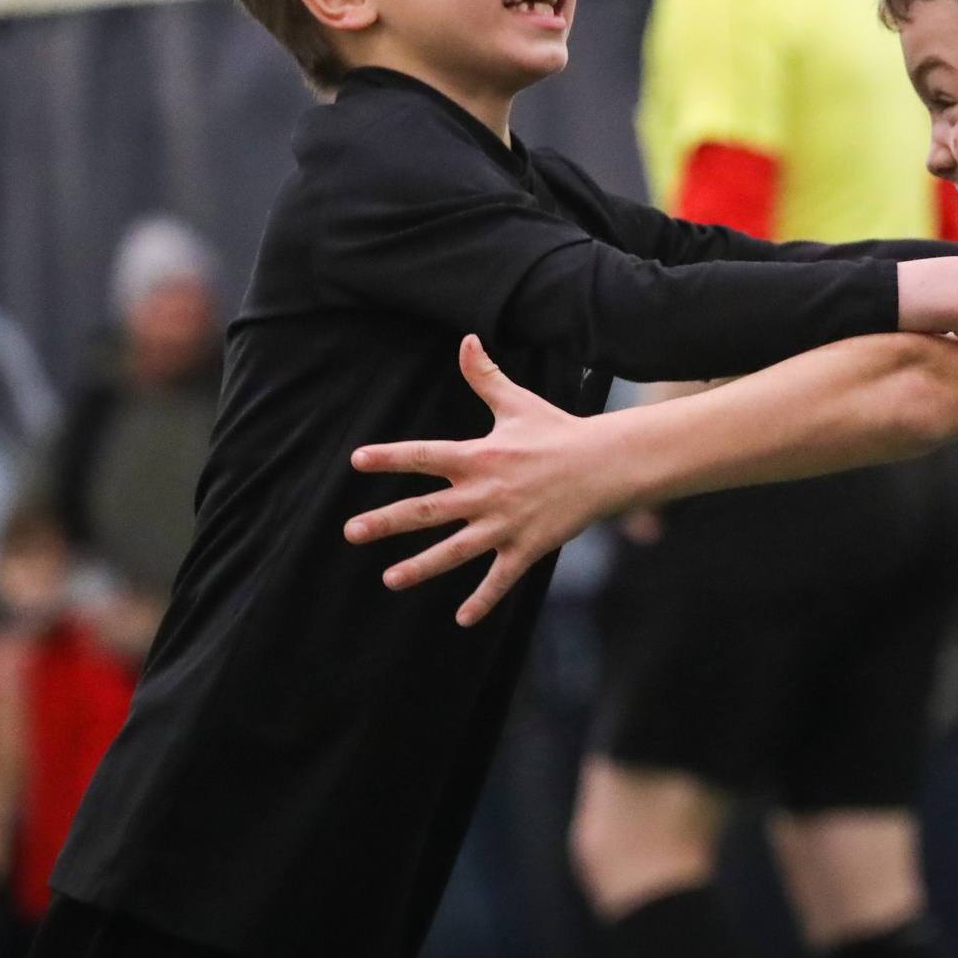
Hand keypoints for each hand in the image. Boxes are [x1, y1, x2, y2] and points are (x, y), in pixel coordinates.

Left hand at [345, 336, 619, 625]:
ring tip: (390, 580)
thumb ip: (485, 376)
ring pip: (455, 549)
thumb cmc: (558, 432)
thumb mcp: (518, 403)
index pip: (425, 456)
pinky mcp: (527, 546)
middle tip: (351, 532)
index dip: (391, 457)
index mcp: (479, 457)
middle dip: (386, 521)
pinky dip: (483, 600)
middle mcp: (486, 492)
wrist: (606, 464)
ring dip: (421, 567)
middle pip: (426, 509)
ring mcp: (506, 523)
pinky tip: (462, 619)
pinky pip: (501, 577)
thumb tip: (466, 339)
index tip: (358, 461)